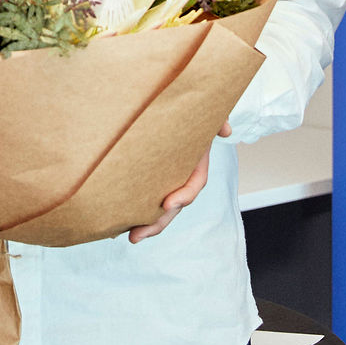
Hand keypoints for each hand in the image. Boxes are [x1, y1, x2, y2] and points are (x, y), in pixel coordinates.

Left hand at [129, 122, 231, 243]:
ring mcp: (166, 180)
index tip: (168, 203)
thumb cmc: (191, 112)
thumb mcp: (205, 115)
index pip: (195, 183)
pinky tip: (120, 224)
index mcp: (196, 162)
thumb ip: (217, 120)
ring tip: (131, 236)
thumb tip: (225, 130)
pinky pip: (146, 199)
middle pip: (174, 205)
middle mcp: (182, 176)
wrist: (175, 107)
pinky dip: (135, 211)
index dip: (184, 196)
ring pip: (160, 208)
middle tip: (136, 236)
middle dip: (158, 223)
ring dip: (147, 224)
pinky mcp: (150, 180)